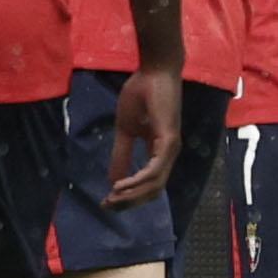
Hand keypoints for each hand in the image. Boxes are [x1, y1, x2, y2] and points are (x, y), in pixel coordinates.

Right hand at [106, 66, 181, 206]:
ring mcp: (171, 148)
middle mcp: (168, 154)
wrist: (154, 71)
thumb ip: (121, 154)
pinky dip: (138, 181)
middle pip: (152, 190)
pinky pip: (155, 169)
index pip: (147, 183)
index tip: (107, 201)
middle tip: (107, 206)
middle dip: (129, 201)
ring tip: (112, 198)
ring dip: (132, 195)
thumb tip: (112, 179)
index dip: (128, 195)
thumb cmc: (142, 94)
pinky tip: (121, 185)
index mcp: (159, 152)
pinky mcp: (169, 140)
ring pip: (154, 184)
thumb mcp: (125, 129)